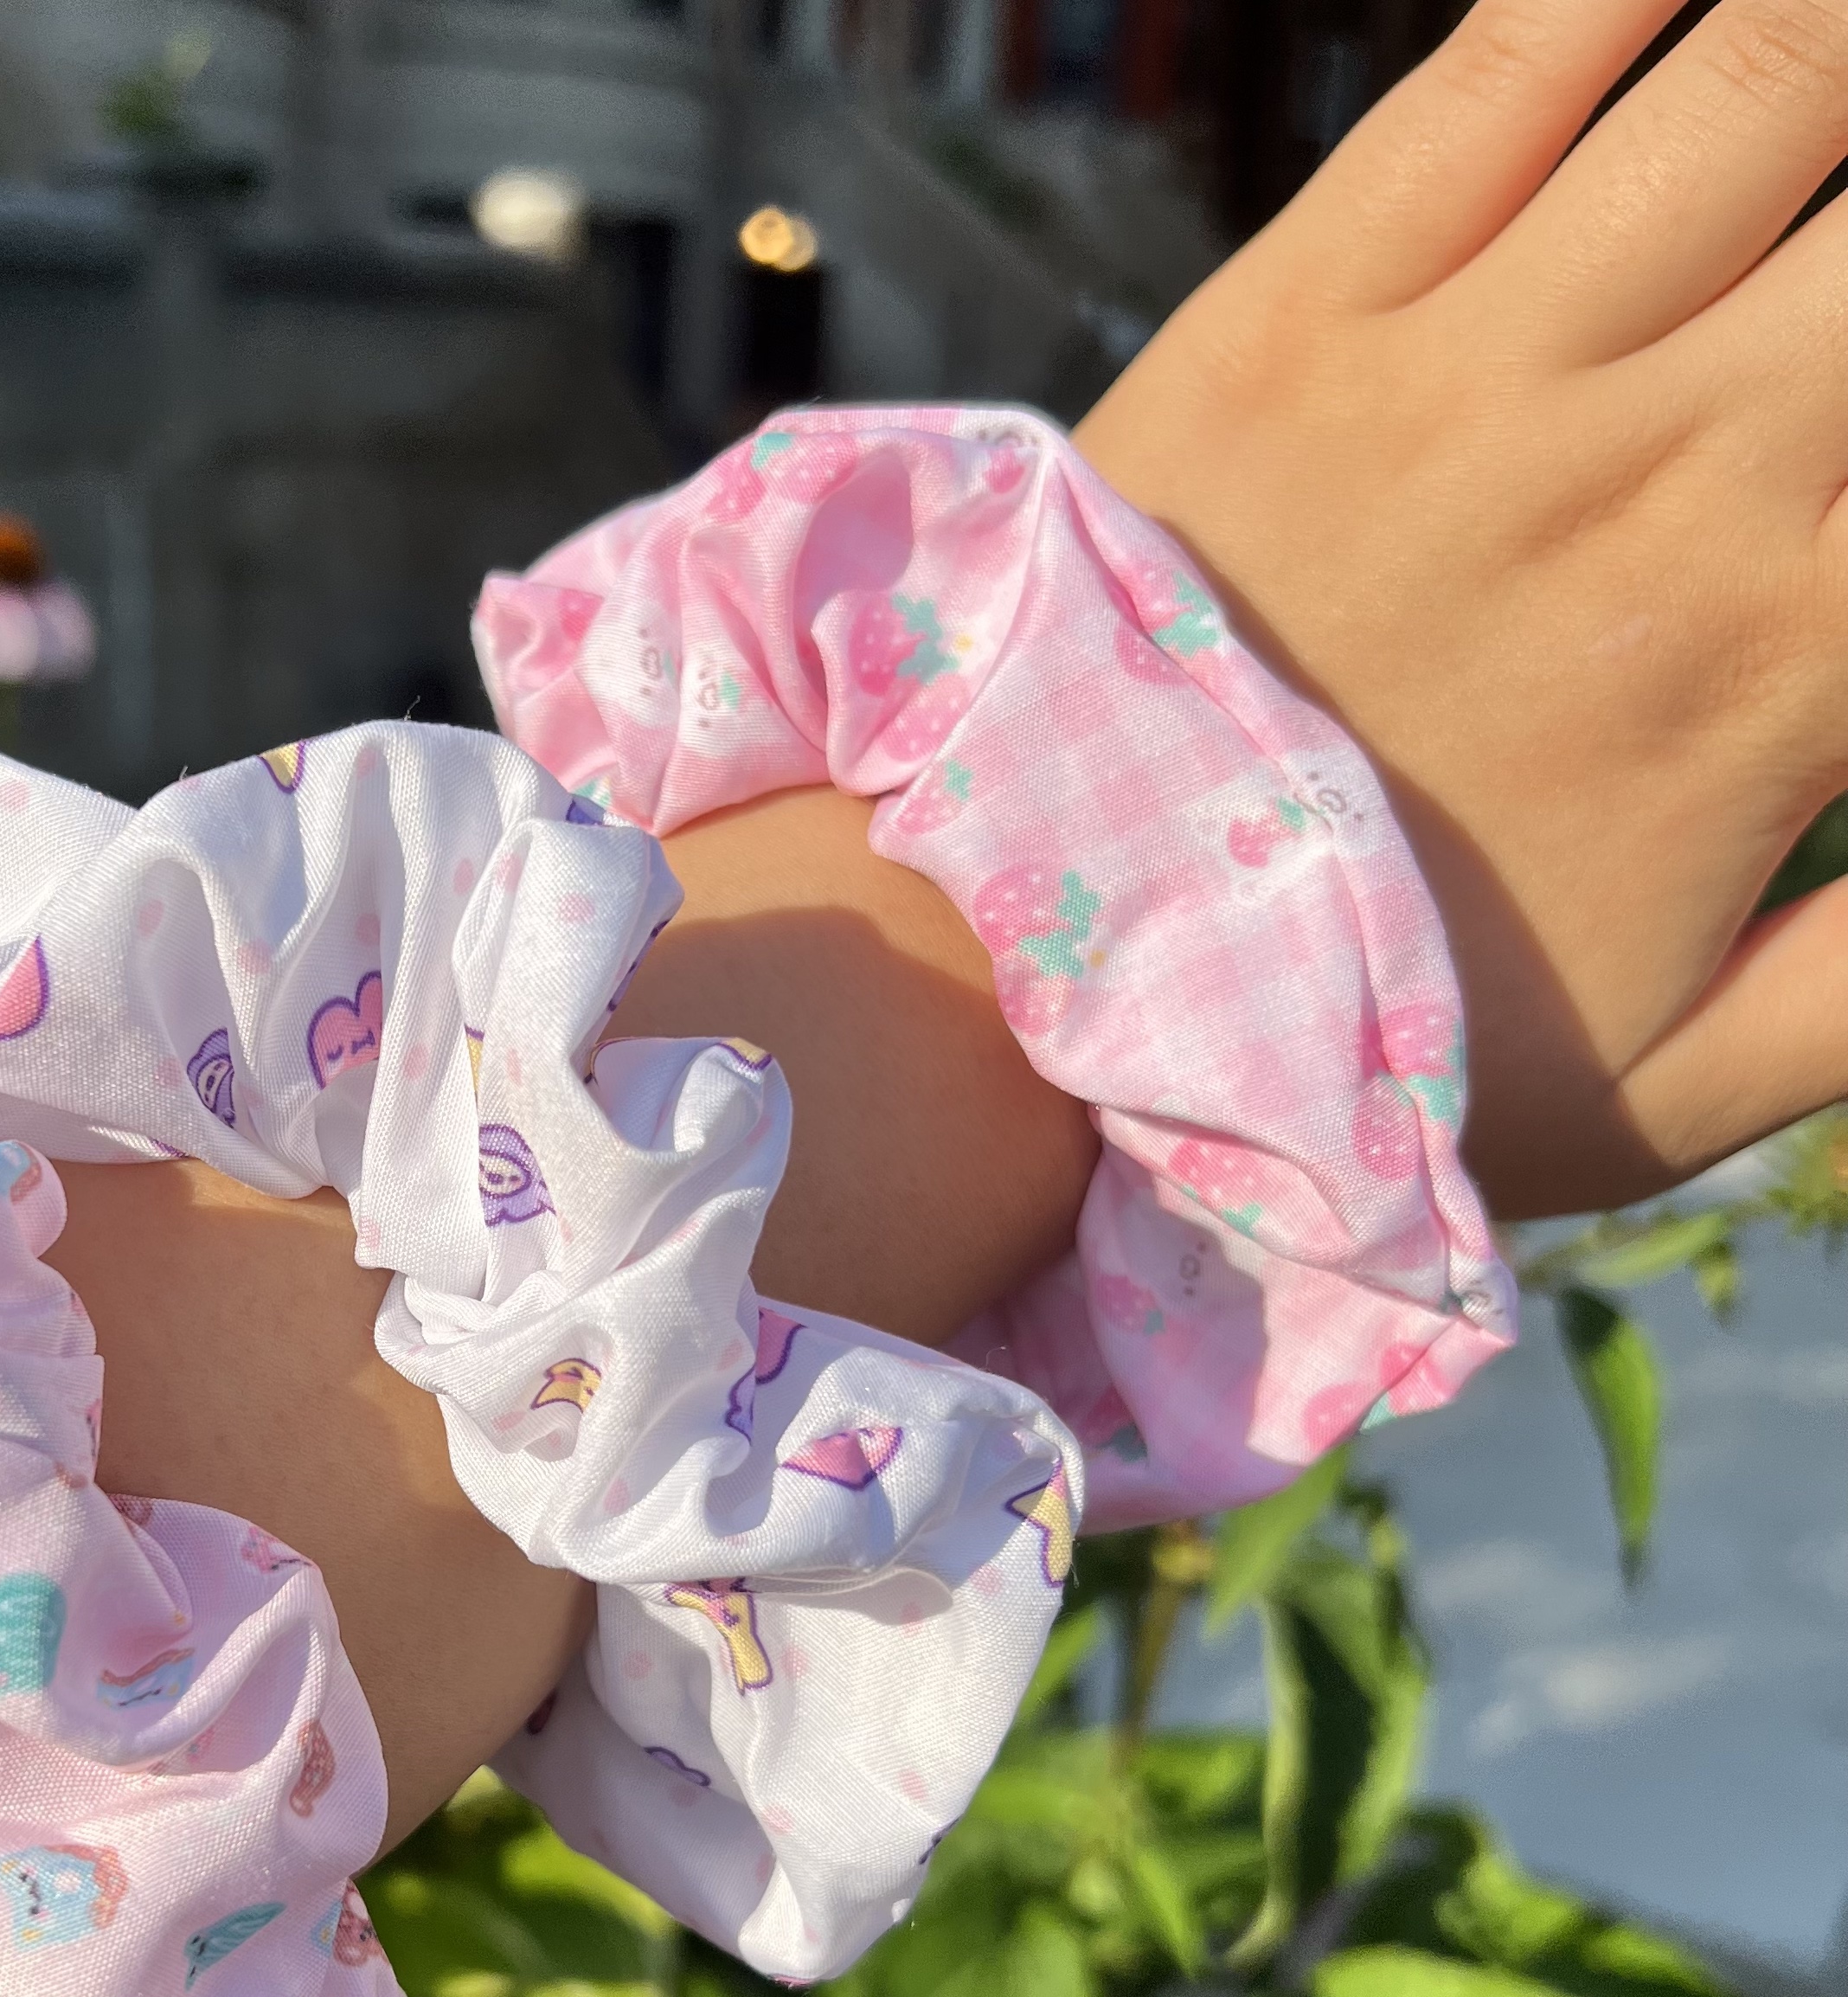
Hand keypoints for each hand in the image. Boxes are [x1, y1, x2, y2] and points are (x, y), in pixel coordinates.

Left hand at [1077, 0, 1847, 1213]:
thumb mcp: (1670, 1087)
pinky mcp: (1303, 309)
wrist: (1032, 988)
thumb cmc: (1358, 1048)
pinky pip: (1520, 50)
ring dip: (1829, 45)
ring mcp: (1476, 370)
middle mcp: (1669, 473)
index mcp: (1787, 658)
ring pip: (1779, 68)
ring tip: (1825, 77)